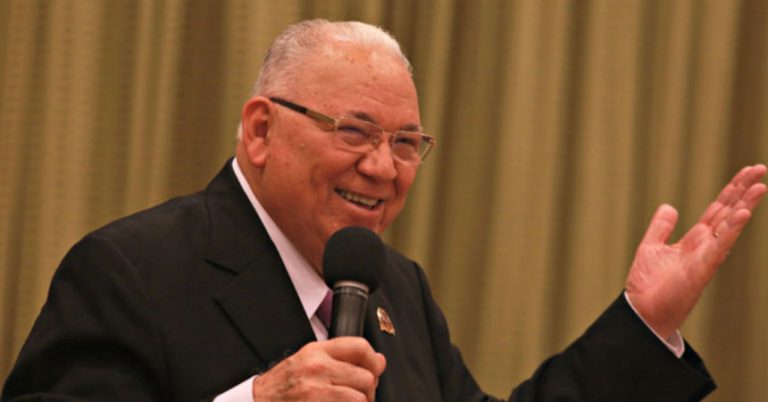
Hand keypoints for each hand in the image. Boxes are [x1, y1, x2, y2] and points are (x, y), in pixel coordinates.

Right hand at [251, 337, 385, 401]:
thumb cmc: (282, 386)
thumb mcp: (308, 362)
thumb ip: (342, 359)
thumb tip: (378, 361)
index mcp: (316, 352)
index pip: (360, 347)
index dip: (373, 361)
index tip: (374, 370)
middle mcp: (317, 369)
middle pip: (366, 377)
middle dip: (368, 391)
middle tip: (360, 396)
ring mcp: (315, 392)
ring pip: (361, 399)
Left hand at [626, 164, 766, 338]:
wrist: (642, 311)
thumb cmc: (648, 285)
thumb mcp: (651, 247)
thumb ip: (661, 228)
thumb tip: (670, 206)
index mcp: (695, 240)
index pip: (718, 210)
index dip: (732, 191)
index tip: (747, 172)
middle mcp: (705, 247)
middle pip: (728, 213)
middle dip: (744, 191)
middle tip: (761, 169)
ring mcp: (706, 257)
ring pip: (729, 227)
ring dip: (744, 206)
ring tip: (760, 187)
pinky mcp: (701, 268)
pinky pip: (719, 246)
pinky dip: (730, 229)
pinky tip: (741, 213)